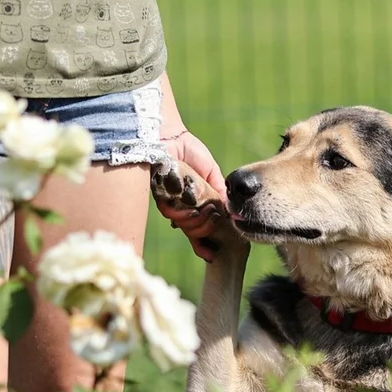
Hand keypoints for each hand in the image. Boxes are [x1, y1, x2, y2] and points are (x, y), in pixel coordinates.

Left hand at [156, 131, 226, 260]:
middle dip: (206, 230)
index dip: (204, 245)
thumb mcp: (212, 173)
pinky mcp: (159, 198)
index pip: (197, 231)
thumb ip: (220, 193)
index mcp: (192, 205)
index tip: (213, 255)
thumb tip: (232, 213)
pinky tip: (192, 200)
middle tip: (214, 216)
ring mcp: (169, 205)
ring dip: (199, 221)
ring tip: (206, 207)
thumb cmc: (189, 151)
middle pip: (193, 233)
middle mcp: (179, 208)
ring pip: (185, 227)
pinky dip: (185, 211)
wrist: (168, 136)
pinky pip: (173, 215)